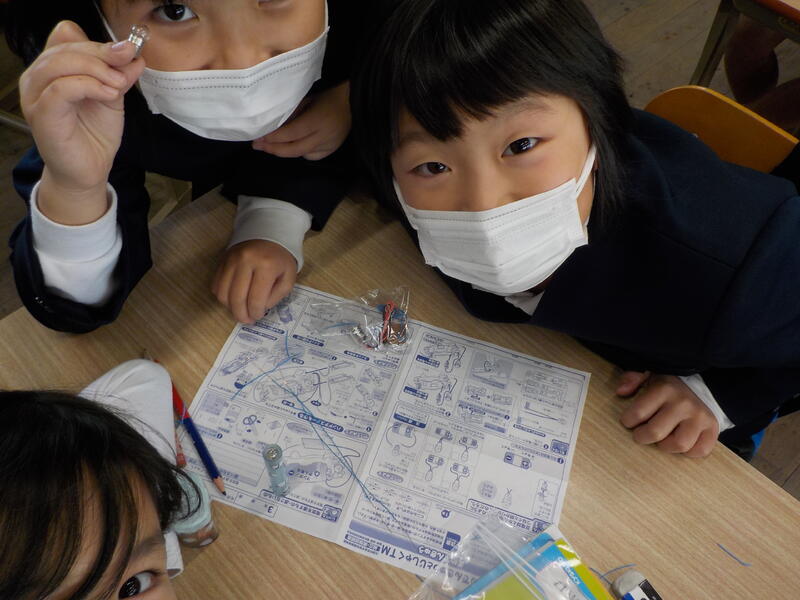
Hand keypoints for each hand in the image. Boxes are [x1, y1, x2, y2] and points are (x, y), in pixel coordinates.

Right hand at [20, 21, 143, 203]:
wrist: (88, 171)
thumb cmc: (94, 135)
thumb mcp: (112, 97)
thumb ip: (118, 75)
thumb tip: (134, 56)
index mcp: (52, 69)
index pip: (67, 38)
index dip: (97, 41)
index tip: (128, 50)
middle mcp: (38, 78)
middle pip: (65, 48)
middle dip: (101, 52)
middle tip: (127, 60)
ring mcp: (36, 95)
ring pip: (60, 63)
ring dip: (96, 69)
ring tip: (119, 84)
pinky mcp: (42, 114)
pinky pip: (61, 88)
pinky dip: (89, 86)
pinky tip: (109, 94)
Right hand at [212, 240, 296, 323]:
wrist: (268, 234)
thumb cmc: (280, 259)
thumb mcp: (288, 278)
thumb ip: (276, 296)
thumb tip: (259, 308)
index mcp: (266, 266)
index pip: (255, 299)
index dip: (255, 313)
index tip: (258, 316)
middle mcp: (246, 261)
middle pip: (236, 298)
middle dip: (241, 315)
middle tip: (247, 320)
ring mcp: (231, 260)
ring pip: (222, 293)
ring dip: (230, 307)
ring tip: (240, 310)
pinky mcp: (222, 260)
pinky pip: (216, 285)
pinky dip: (222, 297)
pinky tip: (233, 299)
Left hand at [252, 82, 350, 160]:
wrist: (351, 103)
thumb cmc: (326, 98)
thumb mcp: (306, 102)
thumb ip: (291, 116)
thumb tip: (272, 127)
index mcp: (316, 120)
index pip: (290, 133)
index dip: (273, 138)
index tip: (258, 137)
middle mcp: (323, 136)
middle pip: (294, 149)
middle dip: (273, 149)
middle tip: (257, 146)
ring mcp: (329, 145)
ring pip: (300, 154)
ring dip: (284, 150)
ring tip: (272, 145)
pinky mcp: (332, 150)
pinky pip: (311, 156)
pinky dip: (301, 152)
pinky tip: (295, 145)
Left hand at [616, 371, 718, 457]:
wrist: (698, 388)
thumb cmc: (666, 387)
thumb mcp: (647, 376)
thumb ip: (631, 379)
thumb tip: (621, 391)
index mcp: (665, 388)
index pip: (637, 414)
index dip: (628, 421)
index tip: (629, 421)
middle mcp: (683, 403)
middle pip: (655, 432)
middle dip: (642, 436)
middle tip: (641, 434)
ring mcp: (700, 416)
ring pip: (679, 445)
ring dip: (665, 446)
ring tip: (661, 438)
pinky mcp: (712, 428)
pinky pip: (700, 451)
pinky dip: (688, 452)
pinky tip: (679, 440)